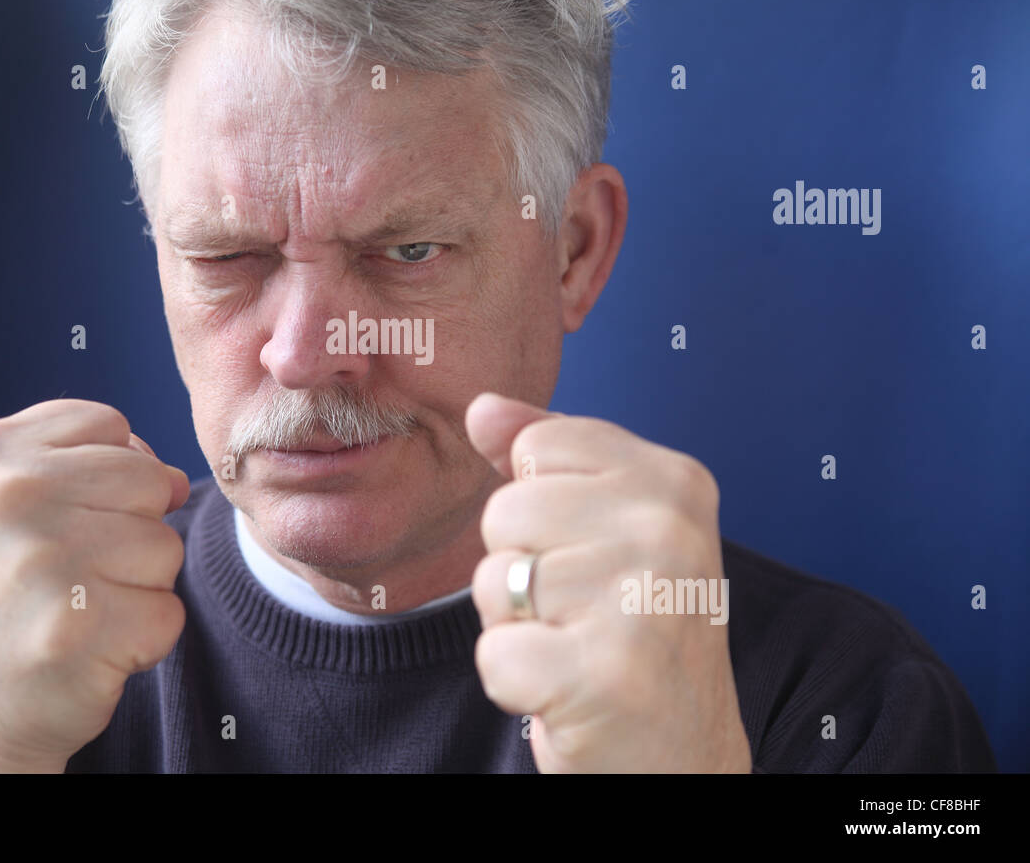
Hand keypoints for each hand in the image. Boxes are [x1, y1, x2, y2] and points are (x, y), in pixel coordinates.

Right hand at [0, 399, 188, 772]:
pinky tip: (88, 646)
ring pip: (166, 546)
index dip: (105, 474)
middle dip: (130, 527)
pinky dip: (143, 636)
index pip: (108, 424)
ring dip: (138, 584)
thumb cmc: (2, 592)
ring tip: (75, 607)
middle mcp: (10, 496)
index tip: (55, 519)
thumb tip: (175, 479)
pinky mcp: (83, 629)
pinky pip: (169, 611)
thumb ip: (88, 461)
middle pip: (149, 480)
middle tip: (67, 572)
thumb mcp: (7, 500)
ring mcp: (45, 562)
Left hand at [465, 392, 750, 772]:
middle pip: (505, 510)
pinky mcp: (604, 675)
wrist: (682, 755)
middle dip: (521, 570)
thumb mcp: (609, 528)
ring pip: (492, 580)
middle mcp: (668, 530)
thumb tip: (482, 409)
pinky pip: (494, 653)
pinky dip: (515, 683)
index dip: (542, 509)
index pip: (538, 446)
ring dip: (517, 627)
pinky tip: (566, 692)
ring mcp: (641, 601)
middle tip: (582, 615)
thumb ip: (548, 458)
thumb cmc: (635, 634)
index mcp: (675, 482)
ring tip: (575, 648)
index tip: (593, 554)